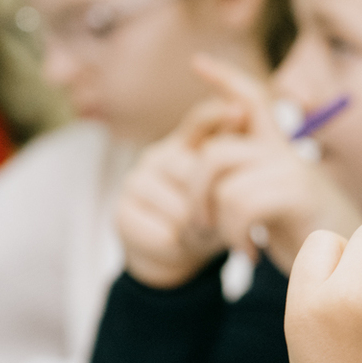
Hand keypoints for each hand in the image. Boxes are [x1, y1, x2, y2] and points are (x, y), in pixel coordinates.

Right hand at [114, 98, 242, 287]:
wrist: (174, 252)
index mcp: (184, 144)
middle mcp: (156, 156)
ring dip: (195, 231)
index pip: (200, 121)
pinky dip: (176, 246)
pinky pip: (161, 233)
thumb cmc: (208, 215)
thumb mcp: (227, 187)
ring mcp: (135, 182)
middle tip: (219, 221)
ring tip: (198, 234)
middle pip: (194, 176)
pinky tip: (176, 244)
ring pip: (180, 210)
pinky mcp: (121, 212)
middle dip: (213, 204)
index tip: (238, 112)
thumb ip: (232, 156)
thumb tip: (241, 110)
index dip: (218, 115)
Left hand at [189, 55, 361, 273]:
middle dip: (194, 193)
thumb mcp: (275, 207)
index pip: (250, 99)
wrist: (353, 267)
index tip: (198, 63)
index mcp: (279, 150)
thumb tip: (205, 172)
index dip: (224, 79)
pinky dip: (235, 236)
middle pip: (213, 154)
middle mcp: (285, 153)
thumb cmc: (310, 239)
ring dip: (216, 224)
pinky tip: (250, 254)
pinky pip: (240, 204)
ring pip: (222, 184)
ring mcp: (293, 170)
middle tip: (201, 227)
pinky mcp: (298, 193)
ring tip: (234, 246)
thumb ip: (248, 185)